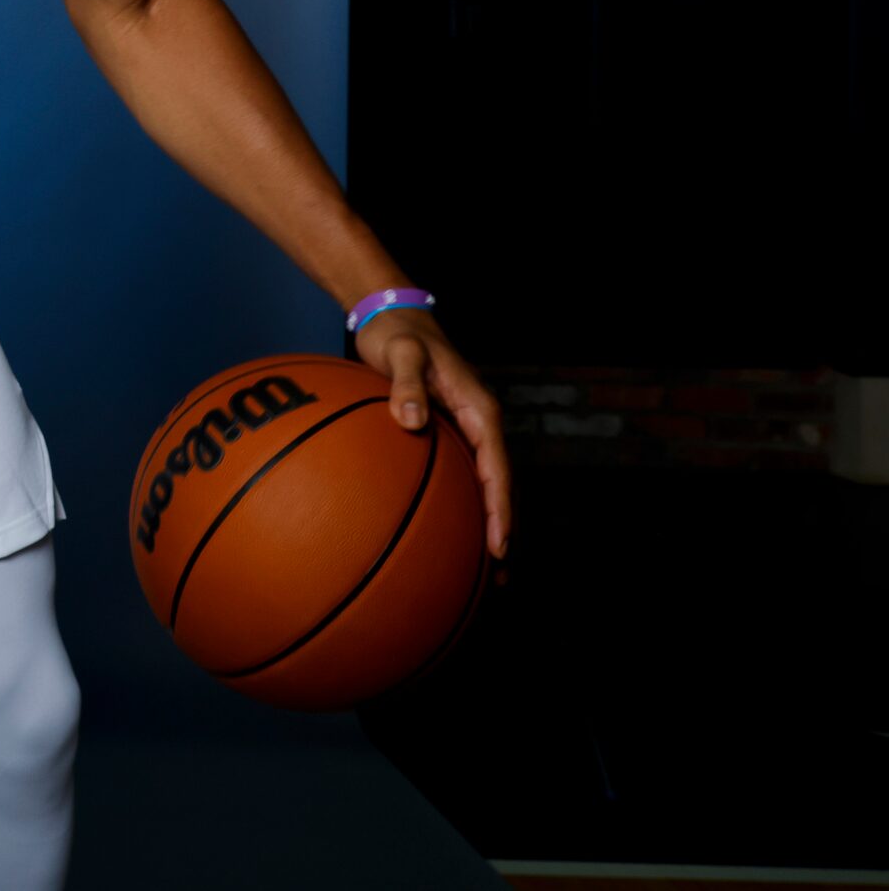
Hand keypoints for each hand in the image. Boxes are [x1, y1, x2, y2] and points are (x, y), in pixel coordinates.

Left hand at [350, 308, 511, 562]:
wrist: (393, 315)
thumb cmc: (397, 334)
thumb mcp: (402, 352)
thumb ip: (406, 383)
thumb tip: (409, 419)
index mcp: (479, 409)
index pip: (496, 468)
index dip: (500, 509)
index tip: (498, 547)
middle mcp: (478, 423)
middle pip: (497, 485)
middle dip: (501, 531)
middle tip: (497, 579)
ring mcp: (464, 429)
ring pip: (481, 484)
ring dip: (484, 523)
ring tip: (479, 571)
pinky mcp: (446, 430)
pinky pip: (457, 473)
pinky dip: (457, 503)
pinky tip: (441, 529)